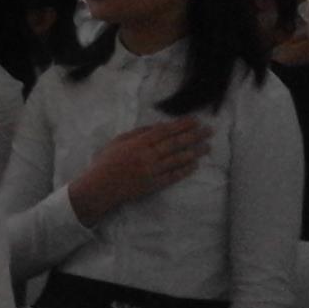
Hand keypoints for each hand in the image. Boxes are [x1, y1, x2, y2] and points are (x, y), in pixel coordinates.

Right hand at [69, 117, 210, 225]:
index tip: (195, 120)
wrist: (99, 187)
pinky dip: (185, 170)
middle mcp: (147, 156)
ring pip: (177, 159)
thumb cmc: (106, 162)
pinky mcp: (154, 185)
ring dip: (194, 152)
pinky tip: (195, 164)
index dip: (182, 125)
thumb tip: (158, 127)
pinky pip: (173, 176)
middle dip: (194, 136)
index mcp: (138, 143)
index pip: (165, 131)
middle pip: (175, 144)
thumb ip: (138, 133)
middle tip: (209, 131)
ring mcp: (152, 171)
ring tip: (207, 146)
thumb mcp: (118, 142)